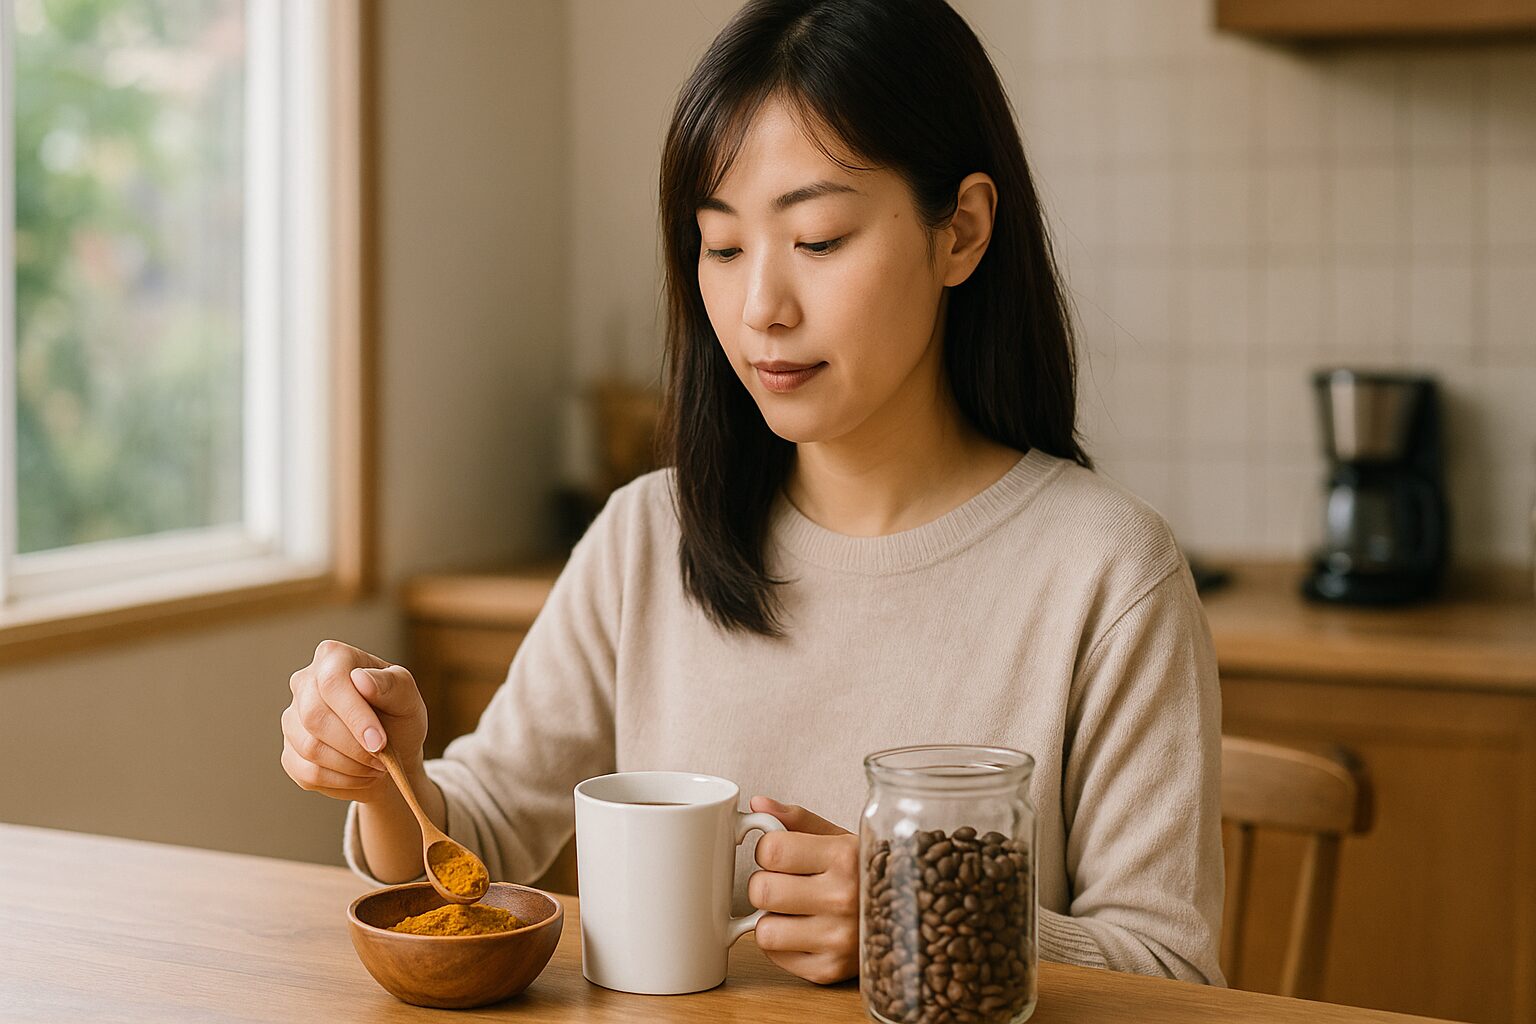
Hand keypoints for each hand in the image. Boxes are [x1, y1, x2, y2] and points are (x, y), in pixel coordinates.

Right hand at [280, 639, 429, 804]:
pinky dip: (341, 780)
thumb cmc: (399, 718)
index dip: (355, 716)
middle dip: (354, 745)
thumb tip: (361, 678)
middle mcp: (304, 683)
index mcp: (333, 658)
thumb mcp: (408, 699)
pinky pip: (308, 772)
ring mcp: (292, 718)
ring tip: (376, 765)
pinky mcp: (290, 752)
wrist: (390, 755)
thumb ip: (392, 684)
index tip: (379, 742)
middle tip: (382, 758)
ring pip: (310, 747)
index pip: (332, 682)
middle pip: (315, 716)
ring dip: (351, 765)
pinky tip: (360, 775)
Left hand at [747, 796, 859, 985]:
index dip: (768, 849)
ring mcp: (838, 939)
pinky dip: (781, 942)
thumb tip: (757, 803)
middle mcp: (844, 899)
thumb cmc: (866, 873)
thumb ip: (798, 819)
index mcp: (845, 857)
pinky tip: (803, 930)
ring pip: (763, 929)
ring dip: (771, 917)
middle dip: (766, 883)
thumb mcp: (841, 838)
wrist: (911, 916)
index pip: (771, 850)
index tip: (782, 853)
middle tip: (786, 881)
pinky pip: (774, 955)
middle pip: (761, 890)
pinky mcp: (829, 970)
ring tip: (795, 908)